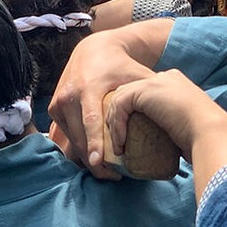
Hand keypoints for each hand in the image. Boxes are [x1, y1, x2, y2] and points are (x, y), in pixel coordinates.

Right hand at [48, 21, 173, 177]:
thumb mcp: (135, 75)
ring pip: (71, 141)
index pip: (91, 121)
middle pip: (79, 137)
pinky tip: (92, 157)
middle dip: (94, 161)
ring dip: (86, 158)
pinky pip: (64, 136)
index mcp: (89, 87)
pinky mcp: (54, 108)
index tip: (100, 163)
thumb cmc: (120, 66)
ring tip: (106, 170)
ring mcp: (59, 102)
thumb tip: (172, 117)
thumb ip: (149, 94)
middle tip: (113, 176)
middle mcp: (69, 95)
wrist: (94, 50)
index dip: (95, 144)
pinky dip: (77, 148)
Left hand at [106, 70, 226, 199]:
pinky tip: (121, 143)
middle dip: (121, 117)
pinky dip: (116, 124)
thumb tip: (163, 144)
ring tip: (119, 147)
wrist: (210, 133)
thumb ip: (173, 127)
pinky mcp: (144, 90)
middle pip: (132, 93)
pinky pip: (120, 104)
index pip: (147, 95)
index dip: (135, 115)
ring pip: (122, 98)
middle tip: (120, 142)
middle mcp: (165, 78)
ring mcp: (155, 82)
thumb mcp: (187, 128)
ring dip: (116, 124)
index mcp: (176, 85)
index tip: (132, 138)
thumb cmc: (204, 139)